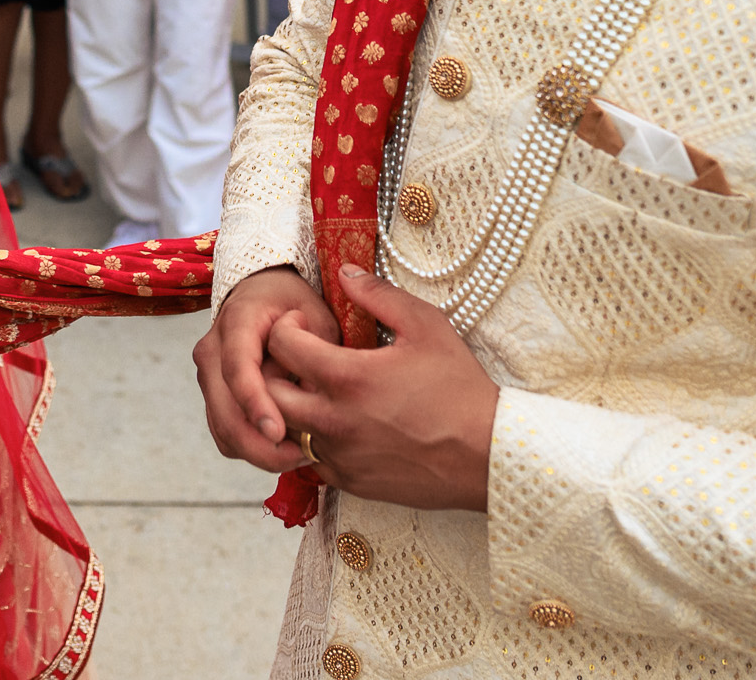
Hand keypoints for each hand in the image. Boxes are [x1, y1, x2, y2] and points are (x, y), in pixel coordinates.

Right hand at [194, 267, 339, 474]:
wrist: (262, 294)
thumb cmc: (292, 304)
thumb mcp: (316, 317)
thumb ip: (316, 354)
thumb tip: (312, 399)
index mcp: (237, 322)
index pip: (238, 368)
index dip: (254, 402)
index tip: (277, 432)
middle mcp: (213, 351)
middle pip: (224, 411)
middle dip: (259, 445)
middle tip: (302, 456)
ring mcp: (208, 376)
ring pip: (223, 430)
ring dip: (258, 451)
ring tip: (299, 453)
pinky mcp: (213, 398)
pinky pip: (226, 435)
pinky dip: (251, 448)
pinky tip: (283, 446)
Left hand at [261, 263, 497, 511]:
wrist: (487, 455)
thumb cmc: (460, 388)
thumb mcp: (427, 326)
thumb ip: (379, 294)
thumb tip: (344, 273)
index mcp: (348, 378)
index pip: (282, 345)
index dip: (287, 327)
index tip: (306, 324)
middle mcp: (334, 421)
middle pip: (268, 392)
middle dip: (274, 369)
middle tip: (300, 359)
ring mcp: (340, 456)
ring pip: (287, 430)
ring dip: (293, 407)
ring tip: (321, 391)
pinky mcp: (351, 482)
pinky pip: (311, 460)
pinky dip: (316, 440)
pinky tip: (341, 424)